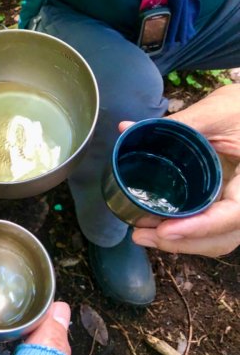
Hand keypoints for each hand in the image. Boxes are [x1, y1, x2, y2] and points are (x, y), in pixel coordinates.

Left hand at [128, 84, 239, 255]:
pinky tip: (158, 227)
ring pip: (218, 238)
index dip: (200, 227)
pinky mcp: (229, 200)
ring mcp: (239, 201)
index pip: (233, 214)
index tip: (165, 230)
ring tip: (142, 235)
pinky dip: (187, 232)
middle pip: (223, 236)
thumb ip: (177, 124)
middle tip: (141, 235)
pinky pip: (212, 226)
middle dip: (181, 242)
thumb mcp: (216, 112)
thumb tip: (127, 128)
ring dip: (182, 242)